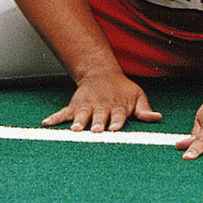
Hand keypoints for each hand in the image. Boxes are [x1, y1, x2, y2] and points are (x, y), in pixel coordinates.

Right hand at [42, 70, 160, 132]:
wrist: (101, 73)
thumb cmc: (122, 89)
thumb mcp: (137, 95)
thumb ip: (144, 108)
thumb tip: (157, 117)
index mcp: (117, 105)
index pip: (118, 114)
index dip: (117, 121)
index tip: (115, 128)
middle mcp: (101, 106)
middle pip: (99, 115)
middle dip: (98, 123)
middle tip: (96, 130)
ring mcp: (87, 106)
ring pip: (82, 114)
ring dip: (79, 121)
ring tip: (75, 129)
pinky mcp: (75, 105)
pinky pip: (63, 112)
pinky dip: (55, 118)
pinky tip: (46, 123)